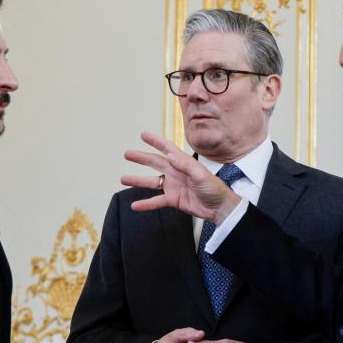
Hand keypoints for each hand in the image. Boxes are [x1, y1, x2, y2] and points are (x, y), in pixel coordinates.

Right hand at [122, 132, 241, 224]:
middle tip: (127, 154)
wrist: (219, 208)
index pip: (167, 149)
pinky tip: (135, 205)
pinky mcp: (173, 200)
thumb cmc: (214, 188)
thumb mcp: (201, 175)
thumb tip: (170, 155)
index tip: (143, 135)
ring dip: (138, 180)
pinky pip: (156, 201)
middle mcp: (176, 172)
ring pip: (152, 182)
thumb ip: (185, 165)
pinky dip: (146, 203)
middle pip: (155, 163)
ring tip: (123, 179)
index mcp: (183, 163)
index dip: (155, 141)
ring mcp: (173, 186)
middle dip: (141, 158)